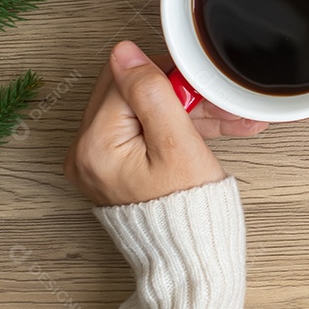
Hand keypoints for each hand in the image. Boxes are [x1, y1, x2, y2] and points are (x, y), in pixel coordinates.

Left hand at [65, 41, 268, 205]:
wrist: (189, 257)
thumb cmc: (187, 212)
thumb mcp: (177, 145)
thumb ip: (151, 94)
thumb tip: (125, 51)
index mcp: (93, 146)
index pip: (127, 81)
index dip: (169, 80)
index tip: (201, 92)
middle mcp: (84, 152)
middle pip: (130, 92)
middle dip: (177, 91)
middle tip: (213, 101)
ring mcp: (96, 160)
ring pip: (140, 109)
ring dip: (183, 109)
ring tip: (224, 118)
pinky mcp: (111, 165)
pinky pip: (140, 129)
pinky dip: (173, 126)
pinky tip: (206, 127)